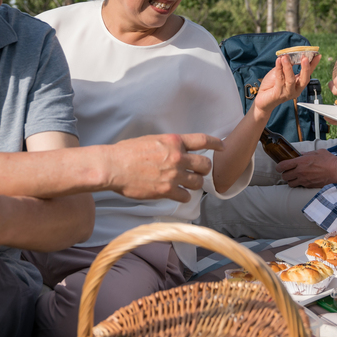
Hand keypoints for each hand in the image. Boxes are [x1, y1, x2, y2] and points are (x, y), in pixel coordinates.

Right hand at [104, 133, 222, 201]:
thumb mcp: (151, 140)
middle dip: (204, 170)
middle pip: (205, 165)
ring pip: (197, 183)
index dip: (216, 143)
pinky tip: (177, 194)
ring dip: (194, 184)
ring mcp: (173, 175)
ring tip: (185, 184)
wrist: (113, 167)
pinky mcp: (166, 191)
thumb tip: (175, 149)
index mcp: (173, 141)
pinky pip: (185, 196)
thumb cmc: (126, 152)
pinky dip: (183, 196)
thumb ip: (168, 145)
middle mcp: (177, 157)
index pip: (202, 140)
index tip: (222, 146)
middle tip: (198, 172)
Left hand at [254, 54, 319, 113]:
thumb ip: (287, 66)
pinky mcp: (278, 94)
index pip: (308, 73)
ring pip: (291, 80)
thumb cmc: (271, 85)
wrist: (262, 99)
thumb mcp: (280, 73)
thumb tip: (291, 56)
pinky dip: (279, 69)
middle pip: (304, 79)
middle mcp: (295, 89)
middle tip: (305, 57)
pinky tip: (278, 61)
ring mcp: (288, 93)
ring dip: (288, 67)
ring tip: (286, 57)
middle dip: (306, 68)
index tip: (317, 55)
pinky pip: (279, 80)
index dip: (313, 64)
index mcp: (298, 84)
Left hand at [277, 149, 336, 187]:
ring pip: (290, 184)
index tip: (279, 167)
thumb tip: (300, 154)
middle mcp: (300, 172)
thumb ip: (306, 153)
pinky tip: (302, 180)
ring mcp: (304, 180)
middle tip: (287, 172)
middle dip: (284, 174)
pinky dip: (298, 184)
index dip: (278, 167)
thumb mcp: (317, 152)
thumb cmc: (328, 160)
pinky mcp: (309, 186)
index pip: (283, 166)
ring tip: (294, 177)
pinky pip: (299, 186)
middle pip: (284, 176)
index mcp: (300, 162)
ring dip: (290, 181)